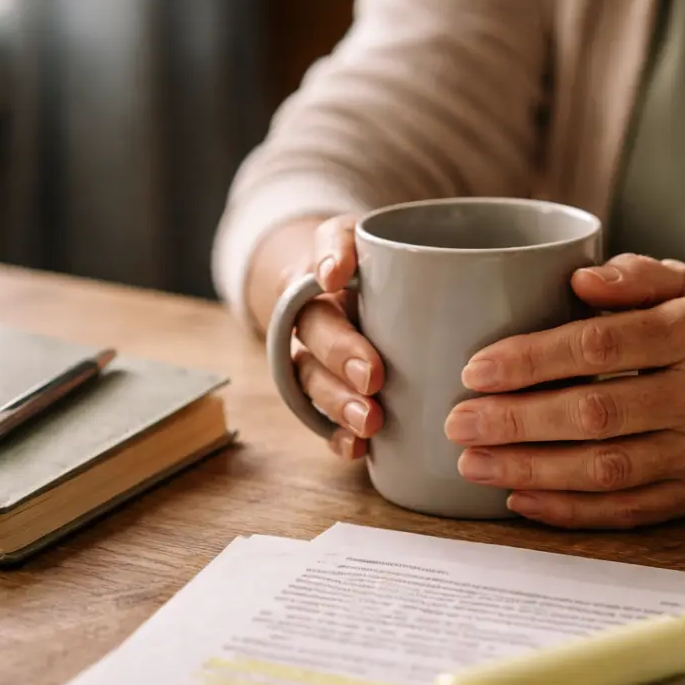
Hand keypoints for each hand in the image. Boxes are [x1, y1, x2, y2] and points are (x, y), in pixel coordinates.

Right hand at [291, 215, 384, 458]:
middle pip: (315, 343)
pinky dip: (339, 437)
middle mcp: (311, 325)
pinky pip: (325, 422)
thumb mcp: (359, 236)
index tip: (337, 283)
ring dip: (340, 405)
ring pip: (316, 386)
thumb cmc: (372, 262)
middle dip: (340, 359)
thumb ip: (344, 242)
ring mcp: (318, 363)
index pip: (314, 282)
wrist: (354, 289)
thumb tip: (332, 270)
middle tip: (372, 376)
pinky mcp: (333, 397)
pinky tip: (357, 448)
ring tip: (369, 422)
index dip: (324, 281)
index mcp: (315, 282)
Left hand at [444, 254, 684, 528]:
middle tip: (457, 424)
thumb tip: (576, 279)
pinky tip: (521, 501)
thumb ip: (639, 276)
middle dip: (515, 422)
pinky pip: (629, 511)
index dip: (531, 361)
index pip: (599, 347)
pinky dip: (570, 511)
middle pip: (593, 414)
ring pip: (605, 471)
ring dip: (531, 471)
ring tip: (473, 465)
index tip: (474, 370)